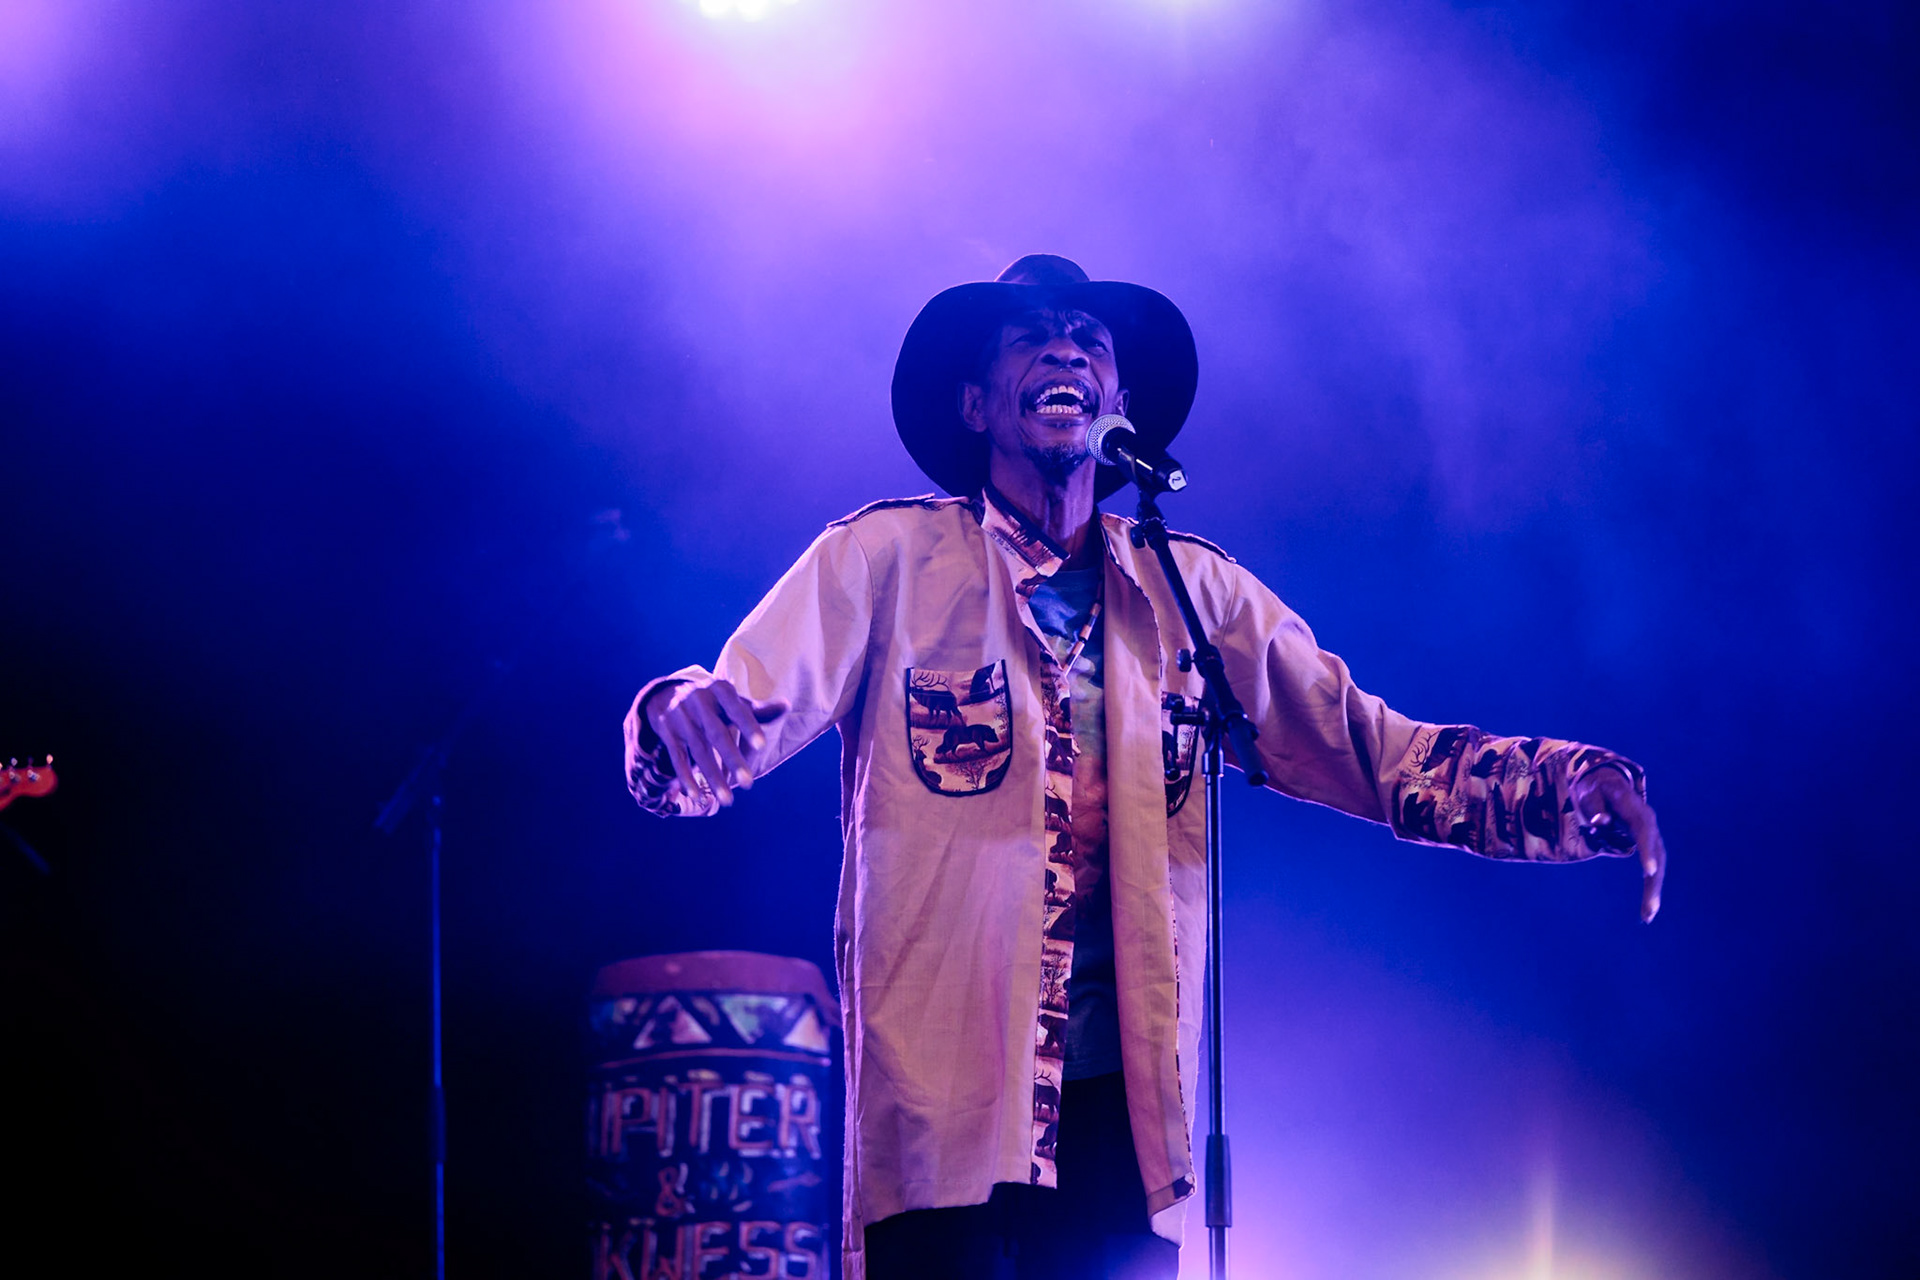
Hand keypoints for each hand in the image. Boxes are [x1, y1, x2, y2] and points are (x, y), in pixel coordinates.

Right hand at [626, 677, 786, 807]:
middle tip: (748, 784)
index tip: (762, 746)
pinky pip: (677, 758)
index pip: (736, 708)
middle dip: (732, 760)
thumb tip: (786, 706)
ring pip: (698, 751)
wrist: (667, 693)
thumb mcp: (733, 701)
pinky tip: (698, 797)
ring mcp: (680, 717)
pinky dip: (687, 778)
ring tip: (727, 800)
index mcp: (720, 690)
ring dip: (712, 777)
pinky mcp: (667, 732)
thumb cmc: (714, 702)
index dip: (748, 726)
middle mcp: (698, 701)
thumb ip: (758, 710)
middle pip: (717, 734)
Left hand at [1571, 765, 1667, 922]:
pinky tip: (1646, 910)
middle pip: (1657, 855)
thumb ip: (1594, 806)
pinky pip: (1652, 869)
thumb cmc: (1595, 789)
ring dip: (1653, 891)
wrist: (1608, 784)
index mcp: (1636, 809)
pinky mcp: (1648, 846)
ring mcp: (1651, 836)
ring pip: (1658, 865)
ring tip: (1647, 916)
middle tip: (1648, 910)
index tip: (1648, 872)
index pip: (1645, 832)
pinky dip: (1650, 888)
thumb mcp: (1589, 793)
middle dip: (1653, 883)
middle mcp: (1649, 824)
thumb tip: (1599, 823)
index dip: (1647, 851)